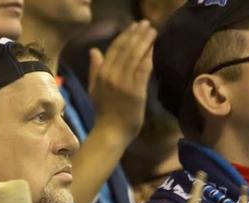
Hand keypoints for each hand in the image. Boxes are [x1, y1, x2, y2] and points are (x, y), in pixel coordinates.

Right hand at [88, 20, 155, 144]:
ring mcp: (124, 83)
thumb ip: (94, 69)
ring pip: (135, 57)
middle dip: (137, 34)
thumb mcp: (94, 89)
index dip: (125, 35)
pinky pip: (143, 69)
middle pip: (126, 49)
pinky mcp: (136, 91)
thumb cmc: (103, 112)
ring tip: (153, 31)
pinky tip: (154, 49)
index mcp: (101, 74)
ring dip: (145, 42)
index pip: (114, 49)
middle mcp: (111, 75)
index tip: (134, 26)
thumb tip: (94, 50)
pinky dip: (149, 57)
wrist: (110, 132)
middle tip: (146, 24)